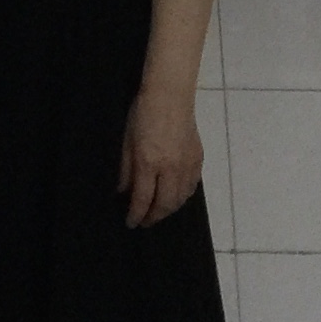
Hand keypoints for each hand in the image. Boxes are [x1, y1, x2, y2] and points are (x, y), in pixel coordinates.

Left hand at [119, 82, 204, 228]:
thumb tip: (122, 192)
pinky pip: (191, 187)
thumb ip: (126, 169)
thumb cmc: (141, 115)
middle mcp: (170, 169)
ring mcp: (187, 166)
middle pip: (165, 204)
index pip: (143, 198)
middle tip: (144, 223)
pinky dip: (182, 197)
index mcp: (149, 163)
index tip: (131, 223)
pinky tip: (174, 198)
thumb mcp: (126, 141)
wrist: (170, 98)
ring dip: (169, 210)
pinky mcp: (198, 161)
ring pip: (181, 199)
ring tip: (157, 213)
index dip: (136, 214)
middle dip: (154, 217)